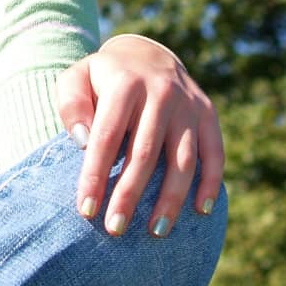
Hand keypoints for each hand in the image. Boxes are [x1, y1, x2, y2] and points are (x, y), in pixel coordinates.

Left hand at [56, 33, 223, 236]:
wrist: (145, 55)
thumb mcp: (76, 79)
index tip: (86, 210)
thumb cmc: (103, 78)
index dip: (96, 175)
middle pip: (145, 153)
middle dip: (129, 195)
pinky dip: (210, 183)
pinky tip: (201, 210)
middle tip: (115, 229)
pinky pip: (214, 153)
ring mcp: (188, 103)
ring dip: (170, 199)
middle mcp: (161, 92)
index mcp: (125, 83)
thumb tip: (82, 142)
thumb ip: (72, 106)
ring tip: (156, 231)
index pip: (107, 137)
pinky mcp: (208, 114)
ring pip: (182, 159)